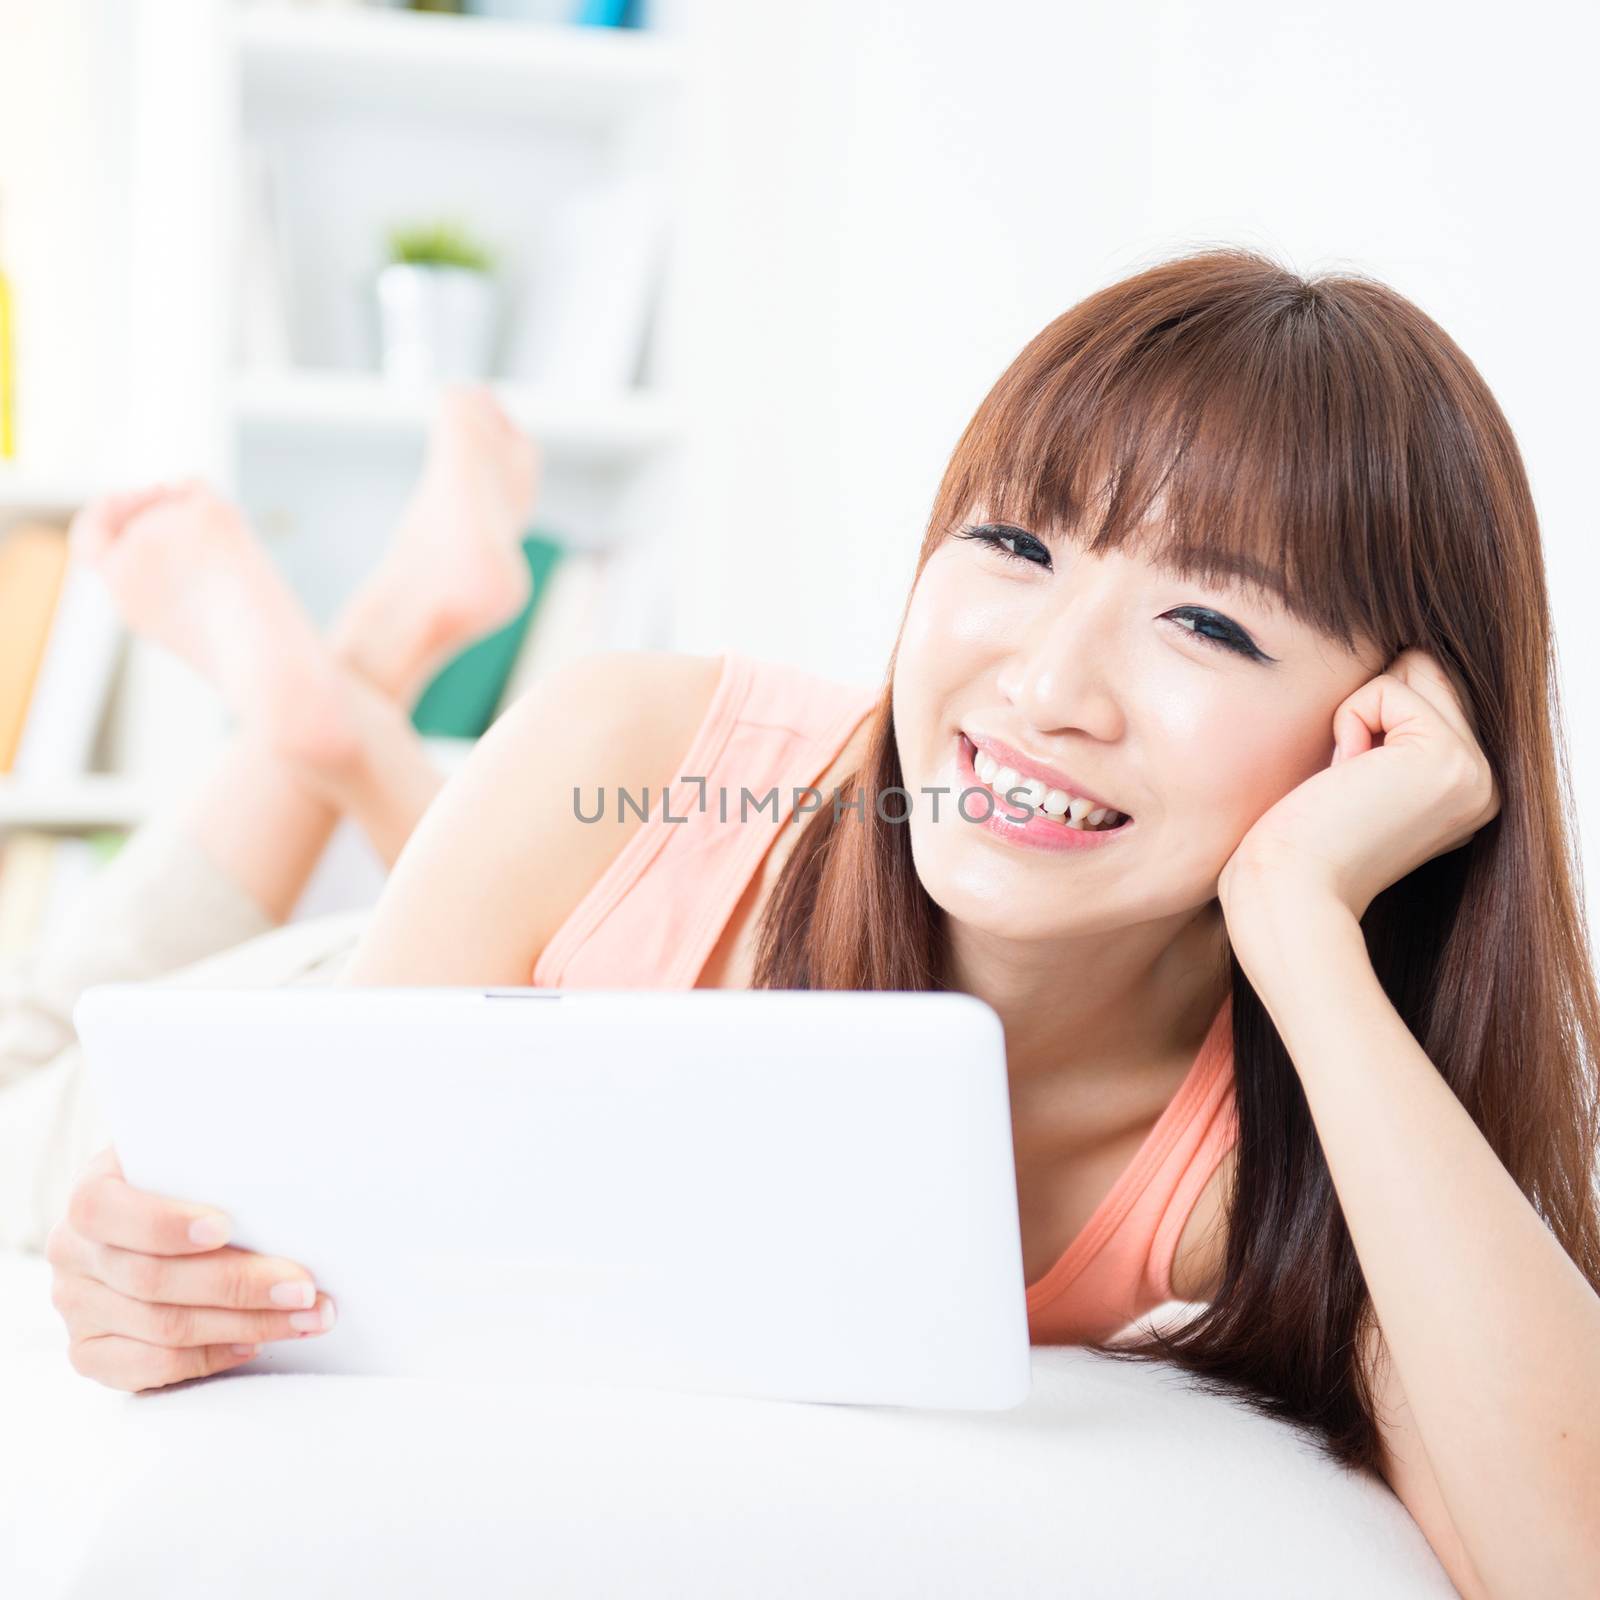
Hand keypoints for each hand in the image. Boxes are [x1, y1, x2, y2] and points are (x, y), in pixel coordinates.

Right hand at [46, 1145, 336, 1391]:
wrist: (171, 1214)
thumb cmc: (198, 1179)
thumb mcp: (198, 1154)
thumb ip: (220, 1161)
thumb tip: (285, 1170)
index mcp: (91, 1190)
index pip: (105, 1210)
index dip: (163, 1223)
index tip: (224, 1228)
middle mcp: (72, 1250)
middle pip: (152, 1279)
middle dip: (239, 1284)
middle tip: (304, 1288)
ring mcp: (77, 1304)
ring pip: (163, 1328)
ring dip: (245, 1324)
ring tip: (306, 1317)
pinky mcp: (90, 1351)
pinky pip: (150, 1368)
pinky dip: (211, 1357)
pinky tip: (254, 1343)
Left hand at [1217, 647, 1501, 926]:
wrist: (1290, 892)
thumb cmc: (1299, 841)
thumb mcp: (1359, 778)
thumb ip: (1391, 731)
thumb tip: (1400, 662)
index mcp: (1464, 790)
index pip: (1425, 692)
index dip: (1367, 718)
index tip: (1348, 788)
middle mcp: (1483, 783)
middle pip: (1423, 670)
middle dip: (1366, 709)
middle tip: (1345, 782)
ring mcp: (1475, 772)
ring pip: (1411, 668)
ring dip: (1357, 714)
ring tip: (1347, 781)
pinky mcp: (1448, 759)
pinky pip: (1386, 688)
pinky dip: (1349, 721)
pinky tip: (1345, 778)